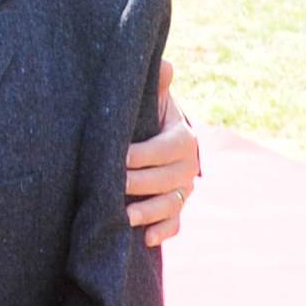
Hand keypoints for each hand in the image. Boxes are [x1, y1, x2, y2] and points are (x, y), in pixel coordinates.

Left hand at [125, 60, 199, 246]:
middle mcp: (188, 166)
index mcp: (183, 138)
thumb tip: (165, 65)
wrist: (149, 139)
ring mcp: (183, 189)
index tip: (121, 157)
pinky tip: (147, 239)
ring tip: (127, 217)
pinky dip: (164, 232)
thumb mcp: (151, 99)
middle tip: (117, 186)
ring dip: (151, 212)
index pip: (170, 147)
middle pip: (170, 179)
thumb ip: (158, 84)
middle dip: (143, 183)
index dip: (147, 154)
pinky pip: (175, 223)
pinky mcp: (175, 208)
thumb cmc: (144, 116)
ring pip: (172, 203)